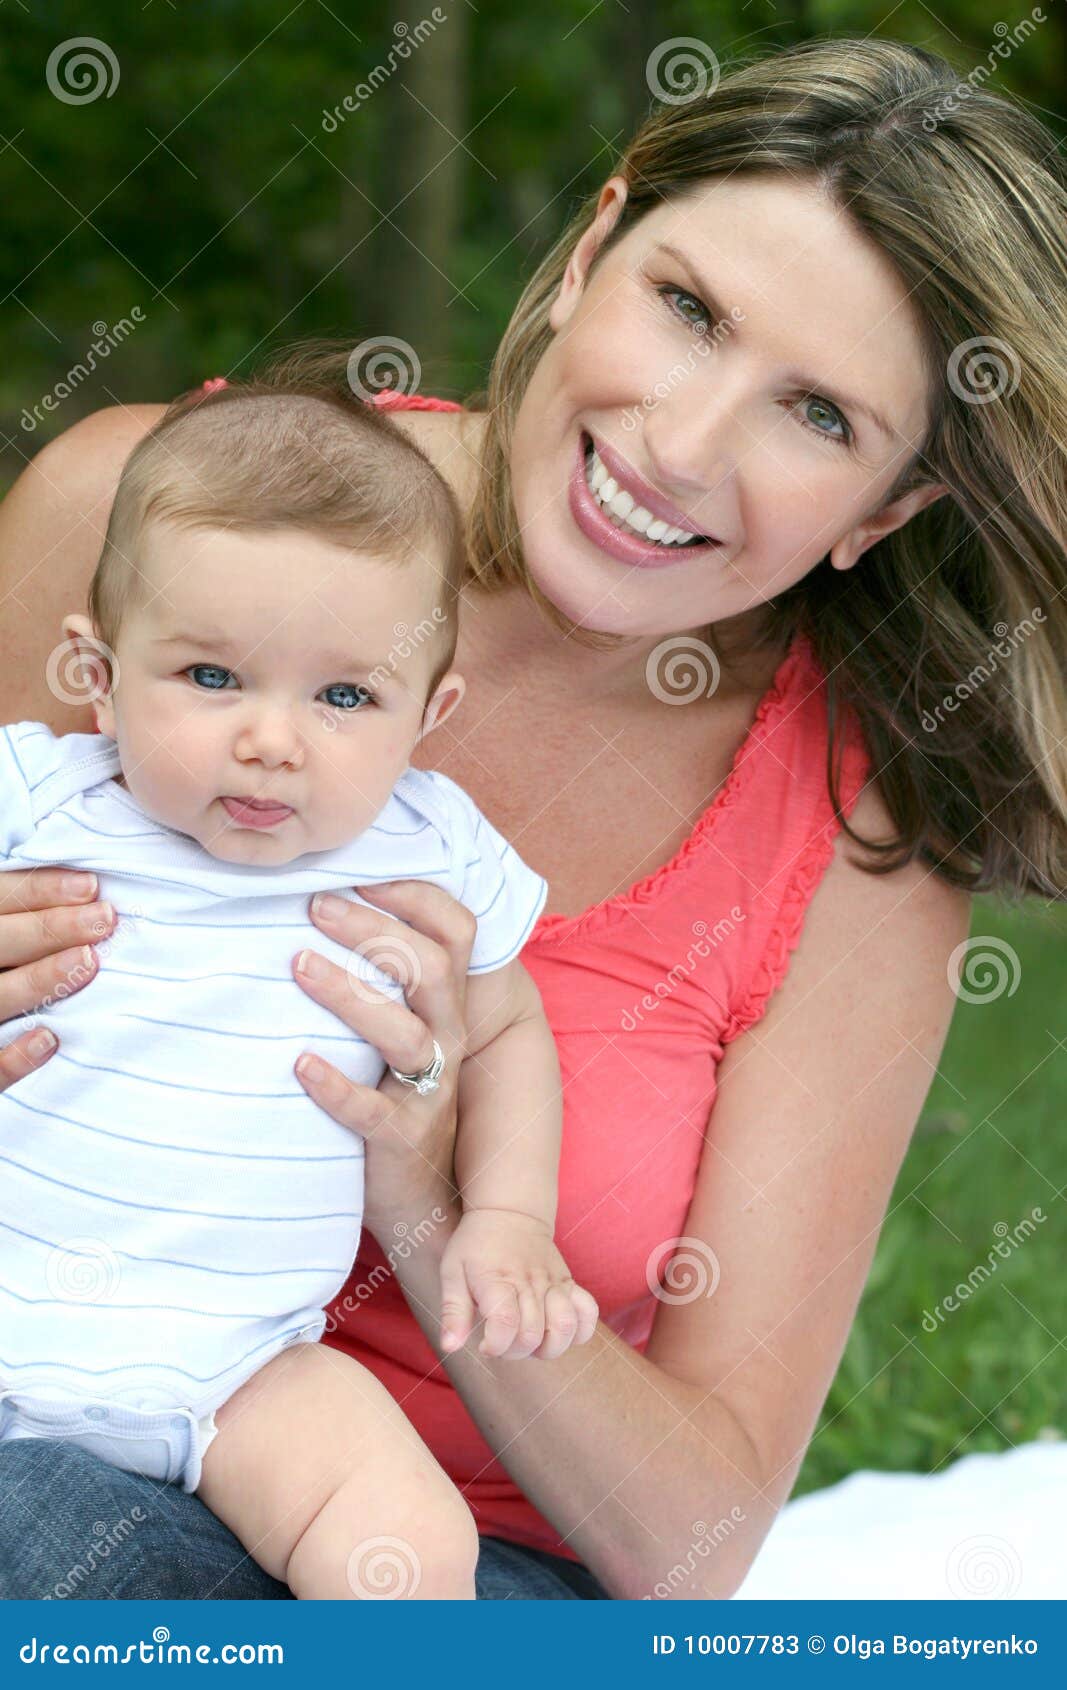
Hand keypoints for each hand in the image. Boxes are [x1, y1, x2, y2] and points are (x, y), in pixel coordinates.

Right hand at [0, 867, 114, 1091]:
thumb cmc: (5, 961)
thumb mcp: (4, 936)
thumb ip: (23, 919)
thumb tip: (89, 893)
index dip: (41, 889)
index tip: (91, 886)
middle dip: (50, 928)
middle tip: (105, 920)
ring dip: (38, 979)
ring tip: (88, 963)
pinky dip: (14, 1058)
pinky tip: (50, 1039)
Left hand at [291, 881, 475, 1239]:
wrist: (420, 1195)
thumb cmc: (390, 1090)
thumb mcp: (398, 1026)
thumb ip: (379, 976)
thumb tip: (311, 901)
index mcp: (446, 1003)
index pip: (456, 932)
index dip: (416, 897)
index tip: (359, 876)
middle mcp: (447, 1038)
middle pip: (431, 969)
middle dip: (374, 931)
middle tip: (314, 906)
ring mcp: (428, 1090)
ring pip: (406, 1035)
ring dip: (351, 996)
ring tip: (298, 965)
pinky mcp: (401, 1138)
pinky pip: (372, 1110)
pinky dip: (334, 1086)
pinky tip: (297, 1063)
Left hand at [438, 1208, 598, 1360]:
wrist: (510, 1211)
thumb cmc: (476, 1245)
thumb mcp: (452, 1271)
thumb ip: (453, 1312)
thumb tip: (450, 1347)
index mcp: (497, 1279)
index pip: (505, 1323)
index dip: (496, 1345)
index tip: (485, 1343)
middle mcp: (528, 1282)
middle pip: (532, 1335)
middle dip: (514, 1351)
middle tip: (501, 1339)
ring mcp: (553, 1282)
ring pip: (564, 1327)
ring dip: (547, 1347)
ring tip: (529, 1340)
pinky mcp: (569, 1283)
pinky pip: (588, 1312)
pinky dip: (579, 1331)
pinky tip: (558, 1333)